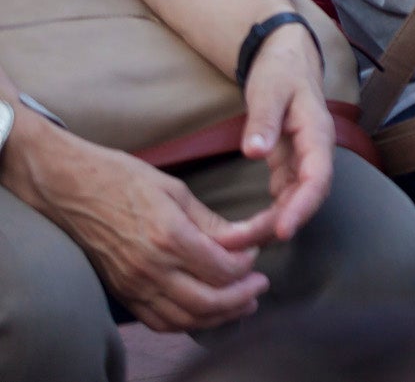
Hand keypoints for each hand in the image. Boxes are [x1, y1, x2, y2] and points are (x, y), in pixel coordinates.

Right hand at [18, 131, 265, 330]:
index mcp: (169, 237)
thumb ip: (209, 221)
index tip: (256, 255)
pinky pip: (157, 321)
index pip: (222, 269)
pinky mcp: (120, 292)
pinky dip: (186, 322)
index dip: (247, 267)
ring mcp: (132, 284)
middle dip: (242, 297)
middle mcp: (150, 267)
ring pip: (185, 317)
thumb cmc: (122, 178)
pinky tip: (205, 312)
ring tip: (242, 304)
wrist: (68, 188)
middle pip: (207, 300)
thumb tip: (243, 239)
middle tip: (260, 285)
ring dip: (219, 315)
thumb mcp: (175, 189)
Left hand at [236, 28, 334, 243]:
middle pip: (307, 196)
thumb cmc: (280, 72)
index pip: (318, 176)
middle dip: (280, 224)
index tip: (282, 230)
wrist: (285, 59)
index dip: (303, 206)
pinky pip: (284, 195)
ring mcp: (304, 159)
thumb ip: (263, 120)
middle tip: (244, 244)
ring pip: (296, 200)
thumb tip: (254, 152)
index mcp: (317, 133)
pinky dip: (268, 214)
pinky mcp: (290, 164)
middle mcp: (316, 152)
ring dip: (272, 224)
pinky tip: (246, 229)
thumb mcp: (269, 89)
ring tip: (239, 243)